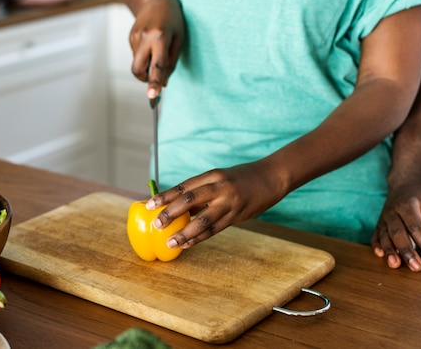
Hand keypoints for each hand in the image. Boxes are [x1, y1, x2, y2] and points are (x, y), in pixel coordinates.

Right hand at [128, 0, 183, 98]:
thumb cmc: (172, 18)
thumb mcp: (179, 38)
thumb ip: (171, 62)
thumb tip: (164, 83)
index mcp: (160, 36)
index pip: (157, 65)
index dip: (155, 82)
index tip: (152, 95)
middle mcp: (144, 37)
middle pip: (138, 69)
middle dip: (145, 79)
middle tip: (156, 79)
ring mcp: (134, 38)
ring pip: (137, 64)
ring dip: (147, 66)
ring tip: (158, 51)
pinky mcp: (130, 38)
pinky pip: (137, 56)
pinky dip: (145, 58)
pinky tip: (152, 45)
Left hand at [145, 161, 282, 248]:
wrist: (271, 177)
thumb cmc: (241, 178)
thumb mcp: (220, 178)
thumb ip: (201, 191)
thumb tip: (177, 207)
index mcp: (212, 175)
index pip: (183, 186)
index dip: (165, 196)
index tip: (149, 205)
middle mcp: (219, 187)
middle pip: (190, 200)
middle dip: (171, 213)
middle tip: (156, 224)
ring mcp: (230, 202)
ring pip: (203, 220)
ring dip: (185, 233)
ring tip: (170, 242)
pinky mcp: (238, 216)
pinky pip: (215, 230)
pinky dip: (200, 238)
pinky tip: (188, 244)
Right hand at [371, 181, 420, 271]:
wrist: (403, 184)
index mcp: (407, 205)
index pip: (416, 226)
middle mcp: (392, 211)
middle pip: (398, 233)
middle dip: (407, 251)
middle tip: (416, 267)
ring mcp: (383, 218)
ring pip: (384, 236)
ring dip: (390, 251)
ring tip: (395, 265)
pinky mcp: (379, 224)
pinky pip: (375, 235)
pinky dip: (376, 245)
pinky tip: (380, 255)